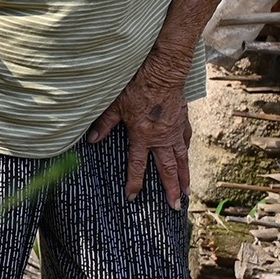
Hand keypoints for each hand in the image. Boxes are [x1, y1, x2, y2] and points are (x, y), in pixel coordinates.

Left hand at [89, 57, 192, 207]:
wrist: (163, 72)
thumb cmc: (138, 86)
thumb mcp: (115, 105)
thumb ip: (104, 124)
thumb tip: (92, 140)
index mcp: (143, 136)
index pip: (137, 166)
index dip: (134, 183)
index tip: (132, 197)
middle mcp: (161, 138)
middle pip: (167, 169)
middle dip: (170, 189)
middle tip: (175, 206)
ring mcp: (174, 131)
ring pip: (181, 159)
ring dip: (184, 177)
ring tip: (187, 192)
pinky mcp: (182, 121)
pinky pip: (185, 141)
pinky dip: (186, 152)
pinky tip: (187, 159)